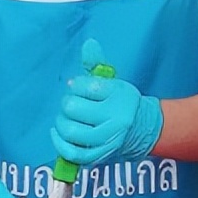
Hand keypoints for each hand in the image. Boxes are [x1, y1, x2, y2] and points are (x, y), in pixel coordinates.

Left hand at [51, 38, 162, 164]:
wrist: (141, 129)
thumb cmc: (119, 101)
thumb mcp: (113, 81)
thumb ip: (97, 63)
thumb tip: (88, 43)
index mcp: (118, 95)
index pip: (86, 86)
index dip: (75, 86)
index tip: (76, 87)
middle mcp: (114, 117)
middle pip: (73, 108)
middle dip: (66, 104)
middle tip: (71, 104)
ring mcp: (107, 138)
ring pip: (70, 131)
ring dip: (61, 123)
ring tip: (65, 118)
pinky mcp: (100, 155)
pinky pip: (73, 153)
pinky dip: (59, 143)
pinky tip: (57, 133)